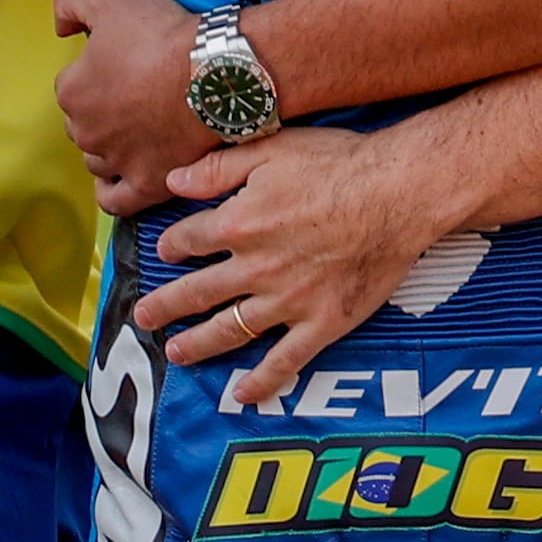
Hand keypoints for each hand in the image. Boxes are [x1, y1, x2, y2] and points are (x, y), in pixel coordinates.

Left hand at [54, 0, 210, 214]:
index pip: (72, 85)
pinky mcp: (146, 183)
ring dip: (108, 146)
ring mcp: (116, 162)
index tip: (124, 63)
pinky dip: (112, 190)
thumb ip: (70, 1)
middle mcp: (87, 132)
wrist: (215, 73)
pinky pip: (116, 200)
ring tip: (134, 130)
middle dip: (102, 110)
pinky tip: (119, 177)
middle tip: (136, 92)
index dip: (97, 71)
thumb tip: (59, 25)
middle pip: (84, 123)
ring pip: (97, 159)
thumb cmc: (164, 36)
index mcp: (72, 92)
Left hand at [141, 124, 468, 409]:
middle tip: (143, 318)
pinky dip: (262, 381)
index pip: (188, 240)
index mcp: (239, 223)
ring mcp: (287, 301)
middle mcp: (255, 268)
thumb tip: (173, 181)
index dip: (172, 246)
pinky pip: (285, 361)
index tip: (167, 252)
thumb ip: (218, 168)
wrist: (399, 194)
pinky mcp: (321, 323)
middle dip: (165, 306)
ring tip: (175, 353)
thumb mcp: (272, 148)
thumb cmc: (339, 164)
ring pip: (230, 330)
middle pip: (196, 293)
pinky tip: (242, 393)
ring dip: (198, 344)